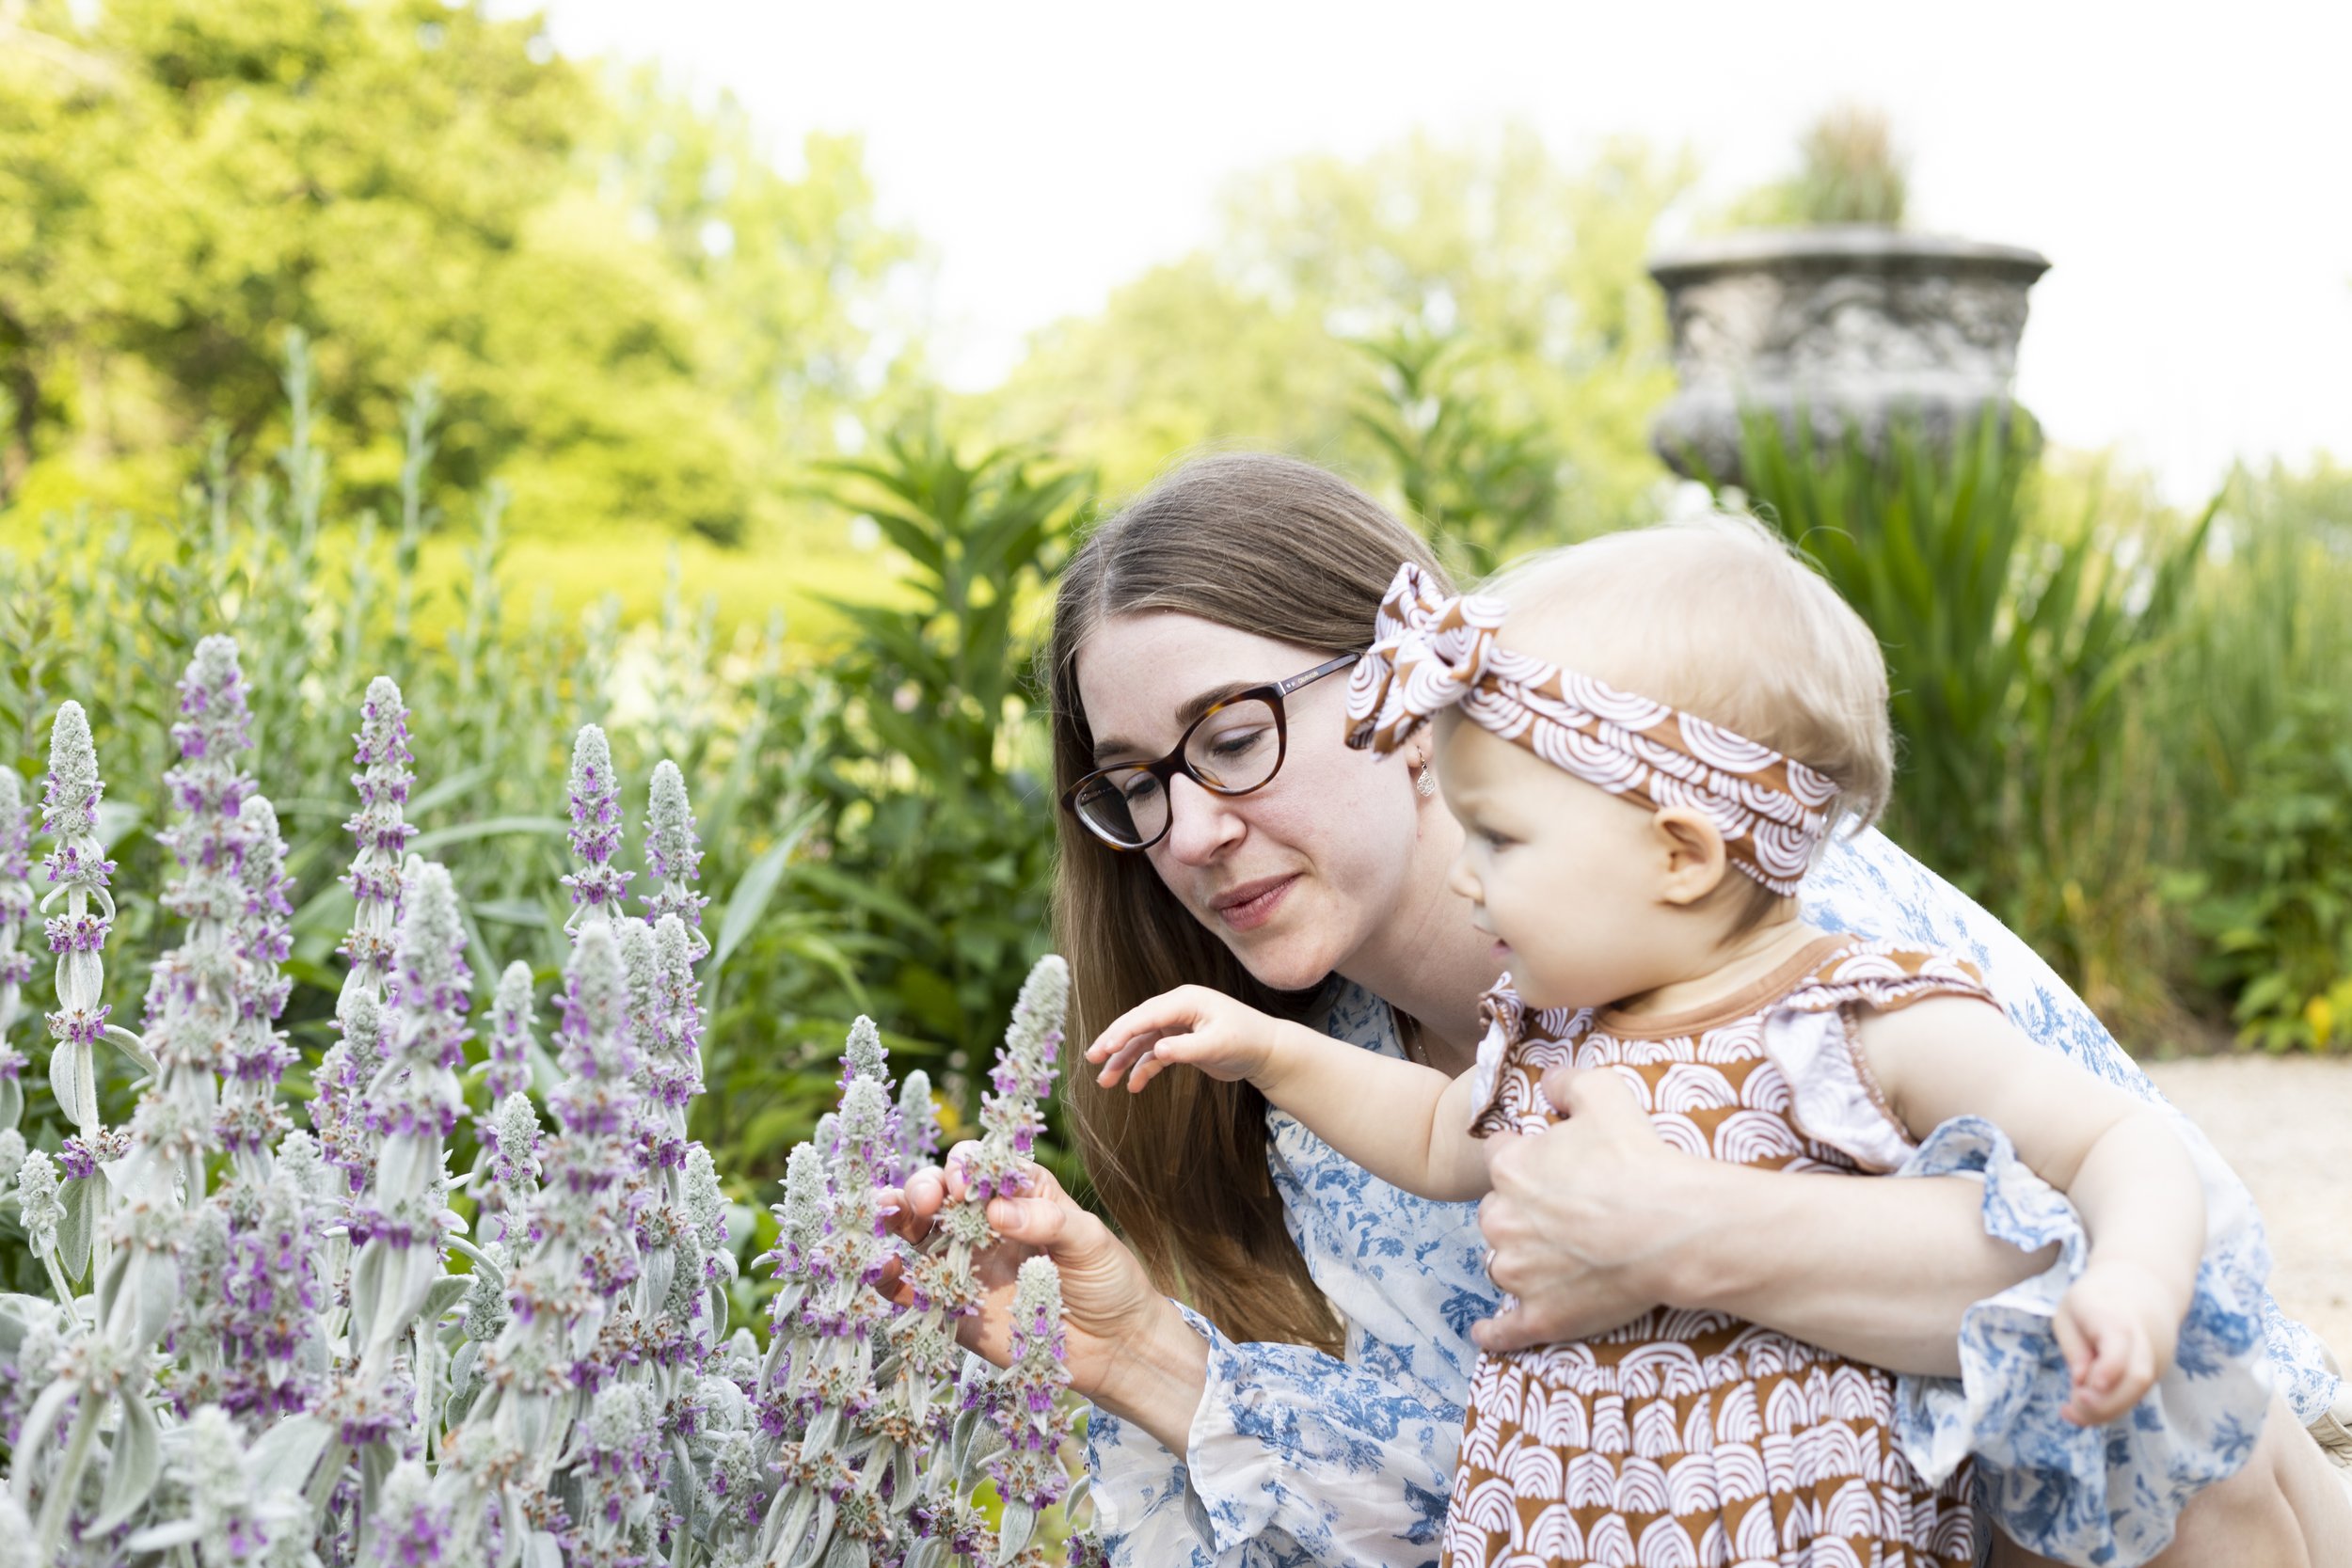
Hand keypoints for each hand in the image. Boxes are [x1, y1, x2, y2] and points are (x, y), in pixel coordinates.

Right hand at [884, 1141, 1187, 1409]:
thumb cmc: (1109, 1282)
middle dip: (924, 1186)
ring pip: (917, 1232)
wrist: (1114, 1349)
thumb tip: (996, 1209)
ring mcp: (966, 1265)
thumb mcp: (1089, 1240)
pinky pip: (912, 1290)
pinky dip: (890, 1278)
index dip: (967, 1167)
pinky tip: (885, 1268)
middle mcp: (985, 1224)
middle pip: (940, 1192)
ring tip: (887, 1214)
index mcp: (1020, 1195)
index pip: (982, 1166)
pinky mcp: (954, 1308)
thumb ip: (1047, 1220)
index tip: (968, 1184)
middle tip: (928, 1200)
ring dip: (897, 1218)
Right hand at [1085, 984, 1296, 1093]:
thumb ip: (1186, 1048)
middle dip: (1113, 1042)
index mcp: (1184, 1000)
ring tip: (1105, 1081)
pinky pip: (1154, 1055)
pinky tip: (1133, 1086)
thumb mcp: (1217, 1045)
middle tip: (1091, 1059)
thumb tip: (1158, 1051)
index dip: (1122, 1031)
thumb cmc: (1247, 1041)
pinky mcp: (1181, 1042)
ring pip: (1142, 1042)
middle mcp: (1177, 1009)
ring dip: (1123, 1060)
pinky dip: (1142, 1069)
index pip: (1145, 1015)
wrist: (1267, 1052)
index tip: (1103, 1048)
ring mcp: (1177, 1025)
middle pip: (1137, 1025)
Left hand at [1471, 1065, 1693, 1353]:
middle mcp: (1502, 1221)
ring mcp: (1519, 1273)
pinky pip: (1504, 1330)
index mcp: (1510, 1169)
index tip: (1549, 1165)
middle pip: (1498, 1214)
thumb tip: (1550, 1081)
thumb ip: (1568, 1083)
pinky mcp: (1540, 1316)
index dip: (1525, 1157)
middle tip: (1565, 1214)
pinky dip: (1495, 1332)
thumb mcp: (1605, 1094)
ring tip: (1557, 1260)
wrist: (1673, 1229)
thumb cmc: (1639, 1161)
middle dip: (1521, 1212)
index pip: (1499, 1157)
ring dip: (1520, 1262)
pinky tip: (1487, 1334)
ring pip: (1503, 1265)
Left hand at [2054, 1257, 2180, 1425]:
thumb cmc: (2095, 1298)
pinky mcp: (2156, 1369)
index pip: (2120, 1344)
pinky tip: (2084, 1406)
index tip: (2086, 1387)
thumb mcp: (2070, 1310)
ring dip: (2105, 1410)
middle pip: (2136, 1377)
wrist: (2142, 1284)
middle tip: (2068, 1408)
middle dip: (2104, 1403)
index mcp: (2115, 1315)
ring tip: (2069, 1412)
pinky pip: (2135, 1392)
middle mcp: (2143, 1338)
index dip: (2107, 1368)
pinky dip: (2111, 1405)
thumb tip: (2080, 1380)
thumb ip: (2073, 1345)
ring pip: (2138, 1391)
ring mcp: (2155, 1356)